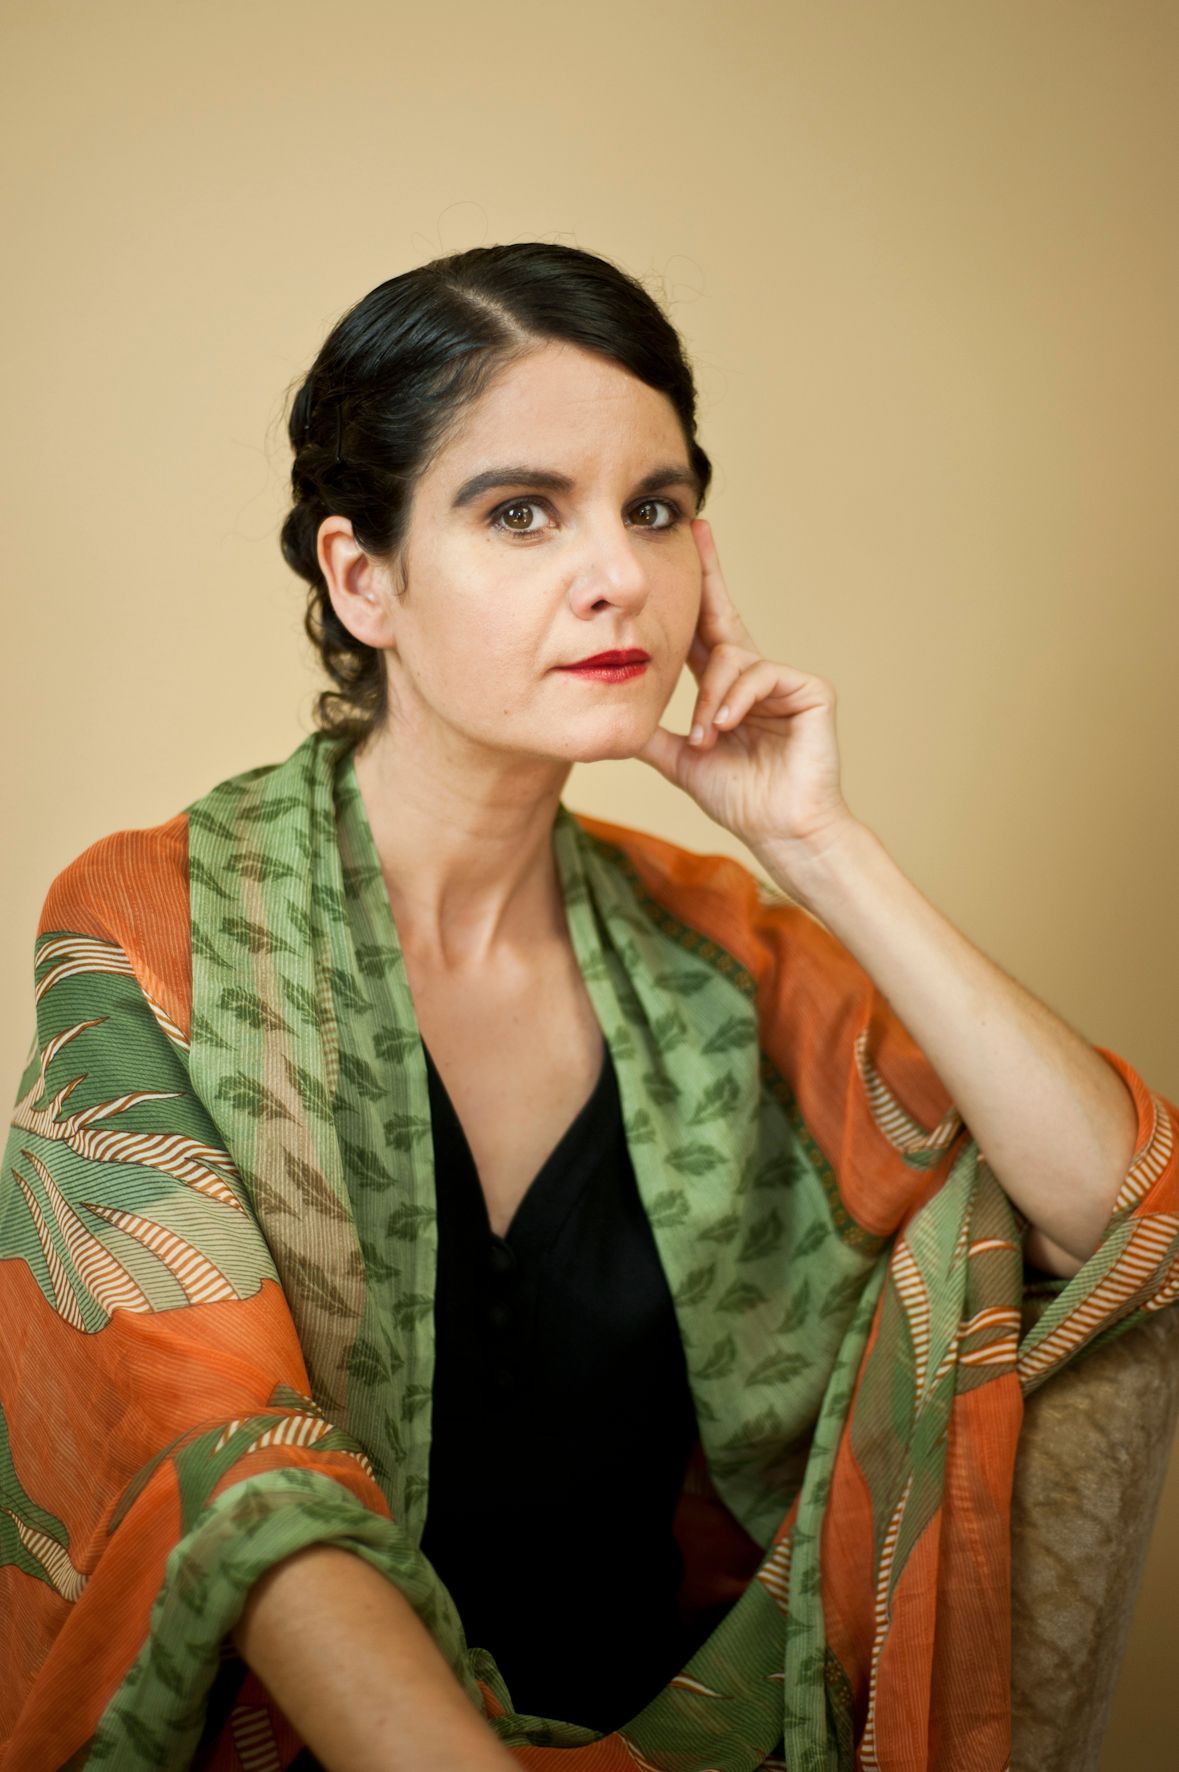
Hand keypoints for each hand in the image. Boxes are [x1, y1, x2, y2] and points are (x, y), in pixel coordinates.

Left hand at [634, 518, 859, 877]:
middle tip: (697, 532)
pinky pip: (762, 675)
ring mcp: (784, 680)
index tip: (681, 549)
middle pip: (725, 616)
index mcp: (725, 688)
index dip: (691, 594)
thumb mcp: (681, 760)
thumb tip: (611, 712)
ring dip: (711, 698)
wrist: (780, 830)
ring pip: (734, 659)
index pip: (702, 632)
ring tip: (705, 736)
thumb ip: (652, 733)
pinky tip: (724, 727)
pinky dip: (736, 700)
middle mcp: (754, 676)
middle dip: (709, 575)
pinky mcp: (811, 690)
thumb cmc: (740, 799)